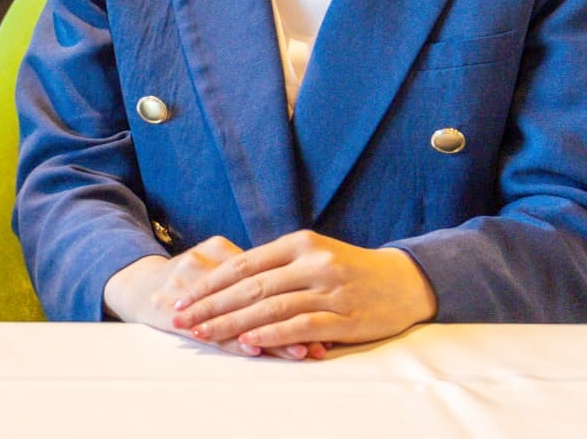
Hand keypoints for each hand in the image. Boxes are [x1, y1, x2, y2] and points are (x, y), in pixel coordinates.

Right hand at [102, 237, 325, 360]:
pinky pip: (208, 325)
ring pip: (235, 310)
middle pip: (257, 292)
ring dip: (271, 334)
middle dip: (292, 320)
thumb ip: (250, 279)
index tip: (327, 315)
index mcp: (221, 248)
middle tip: (320, 340)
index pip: (267, 275)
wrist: (134, 284)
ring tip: (299, 351)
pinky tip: (254, 348)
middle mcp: (204, 260)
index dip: (297, 297)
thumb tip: (304, 302)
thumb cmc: (185, 282)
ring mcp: (185, 281)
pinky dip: (233, 339)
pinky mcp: (169, 303)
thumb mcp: (215, 269)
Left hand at [170, 230, 436, 351]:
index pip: (244, 263)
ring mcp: (329, 289)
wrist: (405, 281)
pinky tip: (249, 344)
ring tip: (204, 334)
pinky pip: (302, 325)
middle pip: (250, 286)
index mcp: (299, 243)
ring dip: (233, 324)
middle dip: (211, 305)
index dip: (211, 282)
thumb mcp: (314, 255)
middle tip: (181, 318)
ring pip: (270, 306)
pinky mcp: (345, 316)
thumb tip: (231, 282)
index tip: (183, 297)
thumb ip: (278, 266)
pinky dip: (273, 335)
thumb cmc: (351, 269)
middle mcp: (312, 262)